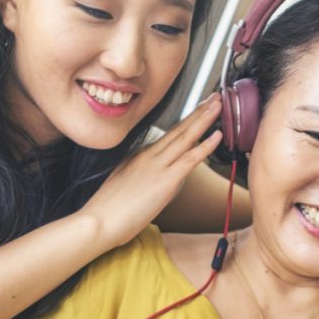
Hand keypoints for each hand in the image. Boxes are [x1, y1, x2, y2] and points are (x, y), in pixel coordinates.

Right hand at [81, 94, 222, 248]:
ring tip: (218, 103)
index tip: (198, 110)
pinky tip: (217, 134)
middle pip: (179, 130)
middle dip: (198, 112)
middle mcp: (149, 156)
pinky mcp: (166, 180)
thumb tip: (152, 179)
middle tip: (214, 97)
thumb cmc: (108, 211)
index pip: (168, 136)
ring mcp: (157, 166)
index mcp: (139, 157)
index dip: (186, 122)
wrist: (99, 221)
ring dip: (204, 119)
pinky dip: (205, 145)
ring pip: (186, 137)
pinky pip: (190, 159)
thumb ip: (138, 177)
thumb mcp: (122, 185)